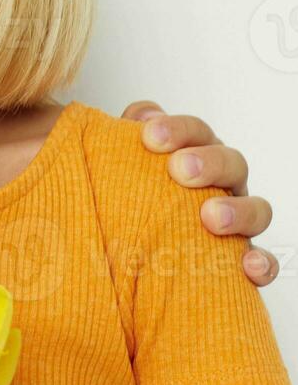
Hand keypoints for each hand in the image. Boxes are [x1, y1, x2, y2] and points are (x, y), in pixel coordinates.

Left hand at [123, 100, 278, 286]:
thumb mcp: (120, 168)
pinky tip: (248, 267)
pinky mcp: (240, 260)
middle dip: (208, 162)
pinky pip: (264, 262)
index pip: (194, 133)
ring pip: (257, 209)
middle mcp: (219, 185)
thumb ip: (126, 138)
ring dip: (238, 211)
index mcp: (192, 156)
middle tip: (180, 169)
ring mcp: (235, 222)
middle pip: (230, 162)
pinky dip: (262, 264)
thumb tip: (142, 117)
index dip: (177, 130)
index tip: (150, 136)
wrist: (128, 252)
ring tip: (211, 217)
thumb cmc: (129, 200)